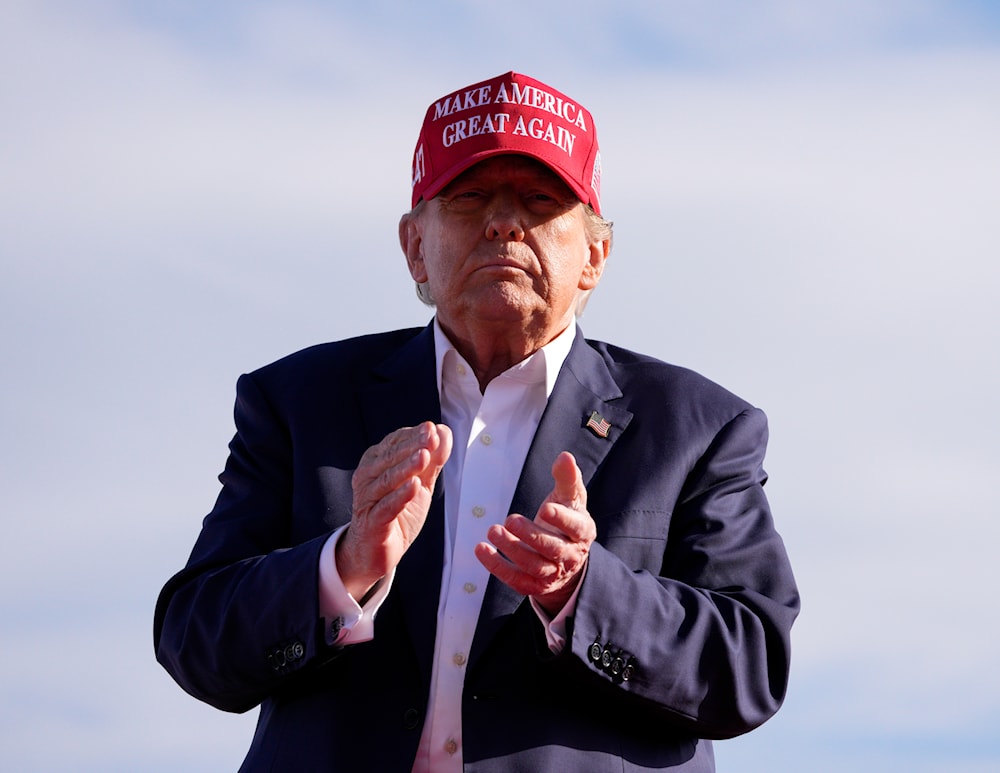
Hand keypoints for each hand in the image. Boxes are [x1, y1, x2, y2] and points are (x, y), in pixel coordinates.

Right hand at [338, 422, 451, 599]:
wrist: (375, 551)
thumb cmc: (397, 512)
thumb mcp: (419, 484)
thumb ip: (432, 461)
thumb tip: (444, 432)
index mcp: (376, 462)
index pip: (394, 443)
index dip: (413, 435)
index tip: (432, 428)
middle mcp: (367, 477)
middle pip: (390, 458)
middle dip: (412, 446)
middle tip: (431, 436)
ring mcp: (367, 499)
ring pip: (387, 480)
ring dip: (406, 467)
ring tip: (424, 456)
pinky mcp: (372, 523)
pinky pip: (386, 507)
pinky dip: (400, 496)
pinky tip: (414, 486)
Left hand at [475, 451, 595, 614]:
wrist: (567, 559)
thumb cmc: (566, 520)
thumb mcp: (570, 498)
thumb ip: (567, 478)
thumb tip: (565, 456)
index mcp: (582, 532)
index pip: (575, 527)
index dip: (562, 519)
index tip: (546, 508)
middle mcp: (570, 555)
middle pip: (552, 549)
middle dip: (531, 535)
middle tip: (510, 519)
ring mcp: (552, 573)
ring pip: (534, 566)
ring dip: (512, 550)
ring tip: (493, 531)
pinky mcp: (534, 585)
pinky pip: (516, 580)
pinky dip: (497, 567)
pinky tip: (482, 550)